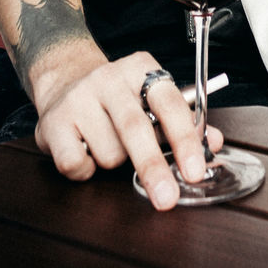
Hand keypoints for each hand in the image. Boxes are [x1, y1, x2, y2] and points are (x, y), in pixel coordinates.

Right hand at [33, 50, 223, 208]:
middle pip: (136, 129)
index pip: (169, 104)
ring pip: (109, 153)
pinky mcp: (53, 122)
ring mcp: (78, 98)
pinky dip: (86, 170)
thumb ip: (183, 122)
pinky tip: (86, 151)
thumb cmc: (119, 98)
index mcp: (141, 69)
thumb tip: (215, 143)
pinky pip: (77, 164)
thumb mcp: (152, 99)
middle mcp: (109, 79)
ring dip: (114, 163)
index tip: (196, 171)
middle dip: (153, 168)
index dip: (184, 139)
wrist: (65, 79)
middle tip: (168, 198)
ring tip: (109, 144)